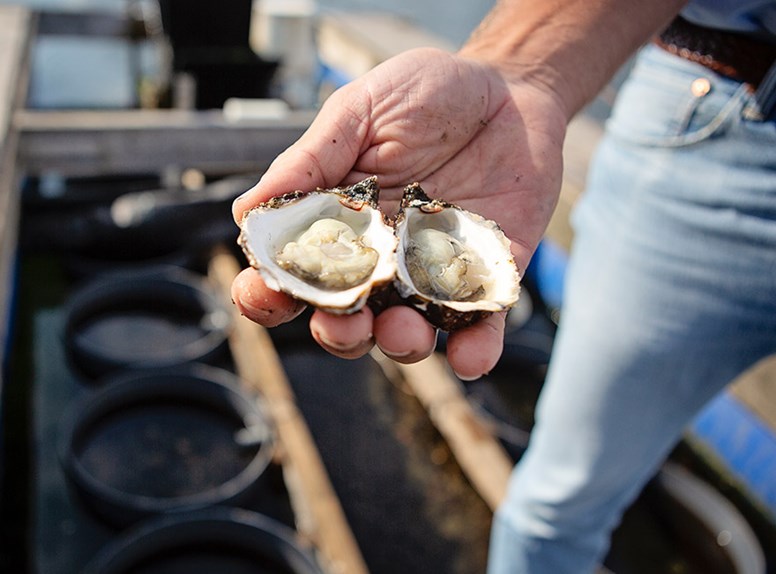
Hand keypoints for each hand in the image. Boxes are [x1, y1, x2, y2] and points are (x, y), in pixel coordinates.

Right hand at [231, 47, 565, 377]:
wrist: (510, 87)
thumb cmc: (428, 92)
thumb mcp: (362, 111)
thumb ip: (312, 160)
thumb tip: (244, 211)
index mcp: (339, 223)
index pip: (295, 271)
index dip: (269, 291)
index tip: (260, 292)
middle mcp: (381, 259)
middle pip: (348, 317)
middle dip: (336, 331)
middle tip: (338, 323)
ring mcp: (433, 273)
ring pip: (408, 333)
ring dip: (400, 343)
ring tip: (403, 331)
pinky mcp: (486, 277)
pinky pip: (479, 328)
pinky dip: (474, 350)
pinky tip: (470, 355)